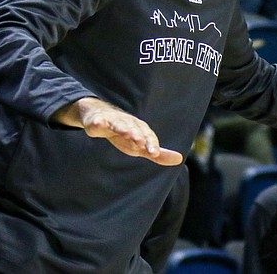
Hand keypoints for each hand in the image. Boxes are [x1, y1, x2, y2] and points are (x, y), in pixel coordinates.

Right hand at [54, 97, 183, 165]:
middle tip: (141, 143)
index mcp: (139, 128)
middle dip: (137, 135)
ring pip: (118, 124)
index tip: (154, 153)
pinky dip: (98, 122)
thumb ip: (157, 153)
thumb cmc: (125, 134)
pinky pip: (98, 121)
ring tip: (127, 134)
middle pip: (134, 128)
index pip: (147, 136)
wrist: (101, 117)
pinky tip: (97, 124)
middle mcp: (127, 122)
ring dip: (123, 128)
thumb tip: (179, 159)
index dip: (150, 144)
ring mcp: (112, 120)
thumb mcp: (141, 145)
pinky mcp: (98, 120)